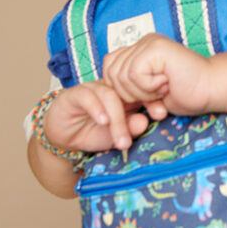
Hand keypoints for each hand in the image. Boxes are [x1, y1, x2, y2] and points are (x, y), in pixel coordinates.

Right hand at [43, 82, 157, 154]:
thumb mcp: (115, 135)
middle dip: (137, 110)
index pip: (142, 91)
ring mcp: (92, 89)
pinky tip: (103, 121)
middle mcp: (110, 88)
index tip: (163, 114)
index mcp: (124, 95)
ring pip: (108, 95)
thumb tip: (145, 122)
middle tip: (145, 127)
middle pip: (128, 91)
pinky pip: (87, 96)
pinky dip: (96, 109)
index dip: (153, 100)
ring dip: (116, 118)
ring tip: (121, 138)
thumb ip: (130, 129)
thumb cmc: (92, 132)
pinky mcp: (74, 94)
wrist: (63, 137)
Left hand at [101, 33, 212, 116]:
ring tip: (163, 88)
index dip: (123, 91)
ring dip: (142, 91)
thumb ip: (128, 87)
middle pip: (111, 73)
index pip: (109, 69)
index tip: (148, 98)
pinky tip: (166, 83)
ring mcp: (148, 42)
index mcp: (139, 50)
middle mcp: (142, 41)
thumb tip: (106, 94)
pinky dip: (148, 87)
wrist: (211, 89)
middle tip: (157, 94)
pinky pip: (134, 74)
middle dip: (131, 94)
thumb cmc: (185, 93)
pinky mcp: (155, 47)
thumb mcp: (147, 92)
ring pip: (121, 75)